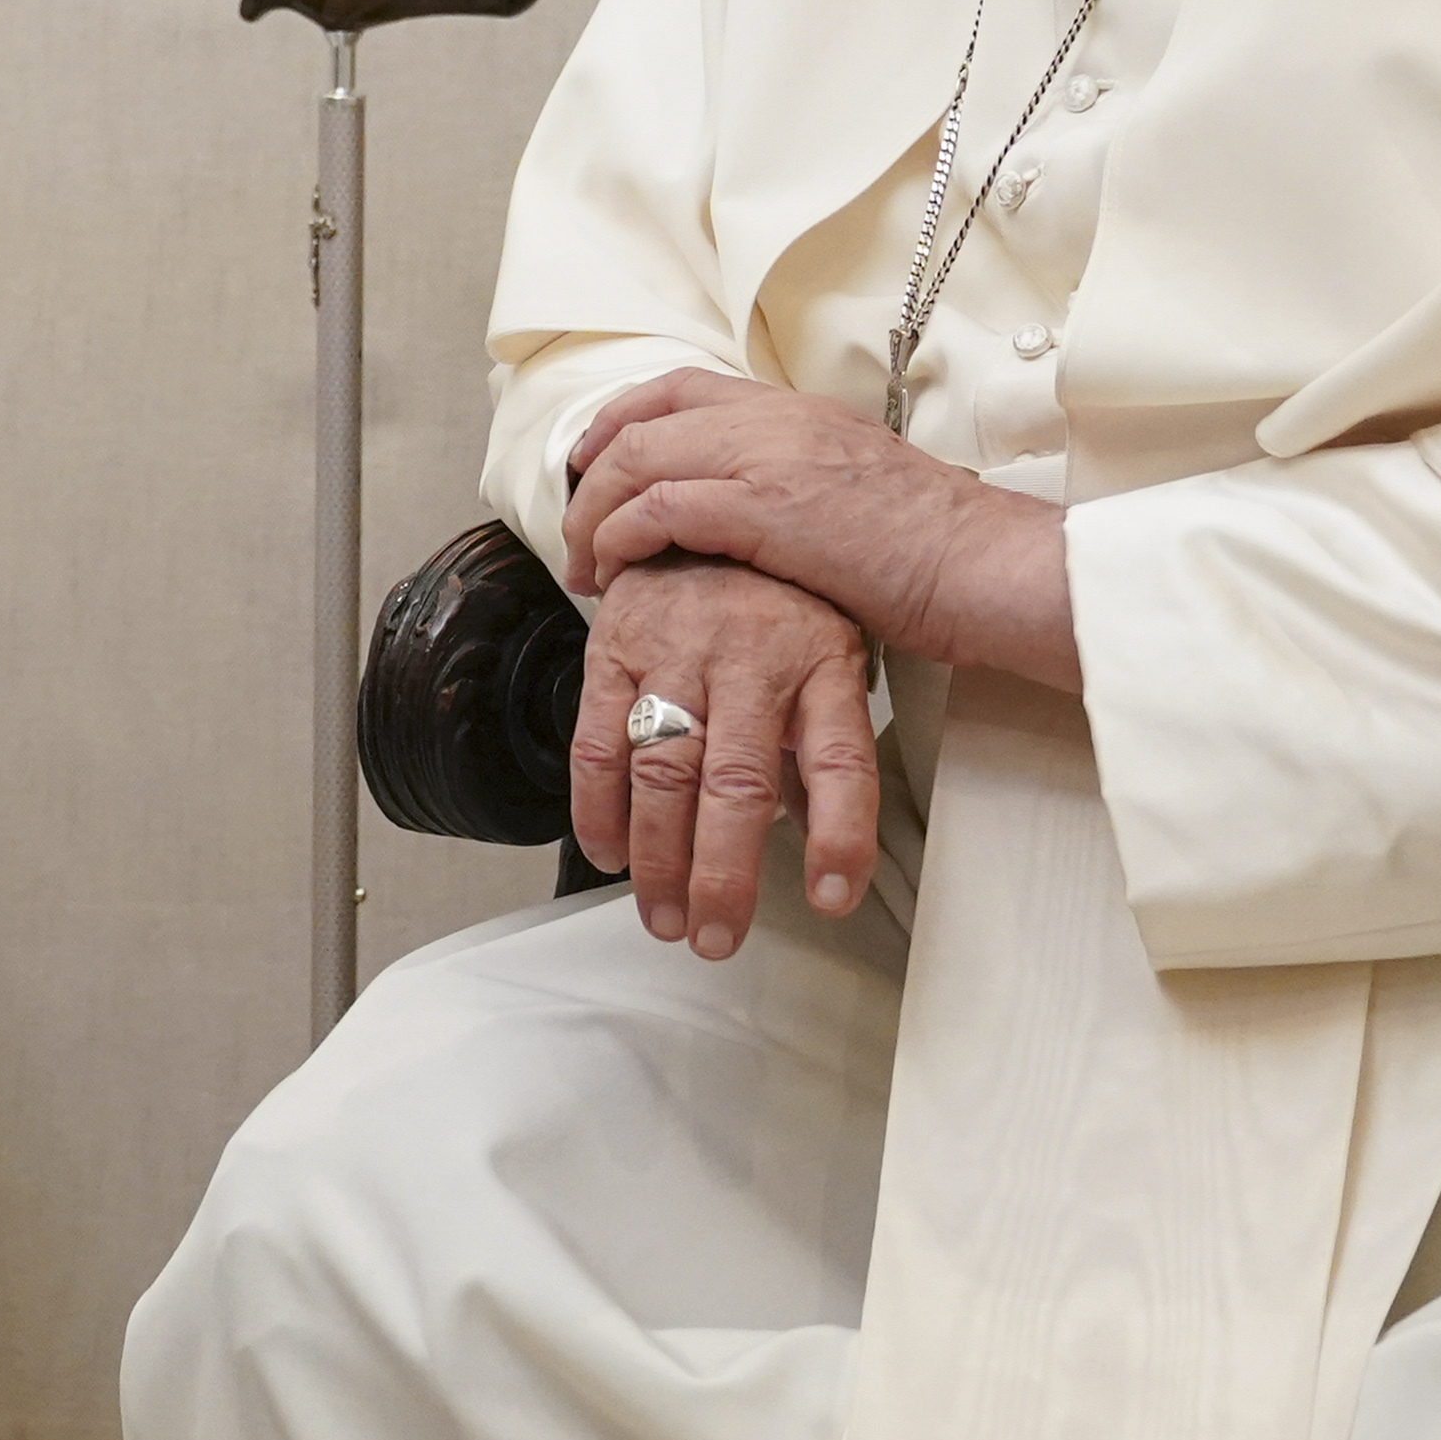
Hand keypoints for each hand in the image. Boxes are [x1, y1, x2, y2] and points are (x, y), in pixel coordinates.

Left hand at [563, 368, 1079, 688]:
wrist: (987, 566)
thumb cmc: (936, 550)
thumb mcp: (855, 489)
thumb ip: (797, 481)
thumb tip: (749, 513)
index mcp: (798, 410)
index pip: (682, 388)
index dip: (621, 418)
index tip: (591, 459)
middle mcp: (777, 419)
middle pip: (644, 420)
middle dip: (590, 472)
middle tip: (572, 523)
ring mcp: (770, 457)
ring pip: (638, 460)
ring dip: (593, 514)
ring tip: (585, 565)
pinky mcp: (765, 509)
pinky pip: (659, 509)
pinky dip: (621, 537)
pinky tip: (615, 572)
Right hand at [572, 558, 881, 960]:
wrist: (706, 502)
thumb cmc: (779, 595)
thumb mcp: (832, 653)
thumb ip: (819, 748)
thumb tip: (823, 850)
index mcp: (821, 662)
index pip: (843, 761)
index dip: (840, 837)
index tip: (830, 901)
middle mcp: (751, 658)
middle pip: (738, 784)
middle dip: (723, 874)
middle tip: (713, 938)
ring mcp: (678, 652)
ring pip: (663, 772)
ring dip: (658, 859)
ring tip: (663, 918)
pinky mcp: (616, 647)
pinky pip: (598, 739)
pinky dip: (597, 807)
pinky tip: (608, 854)